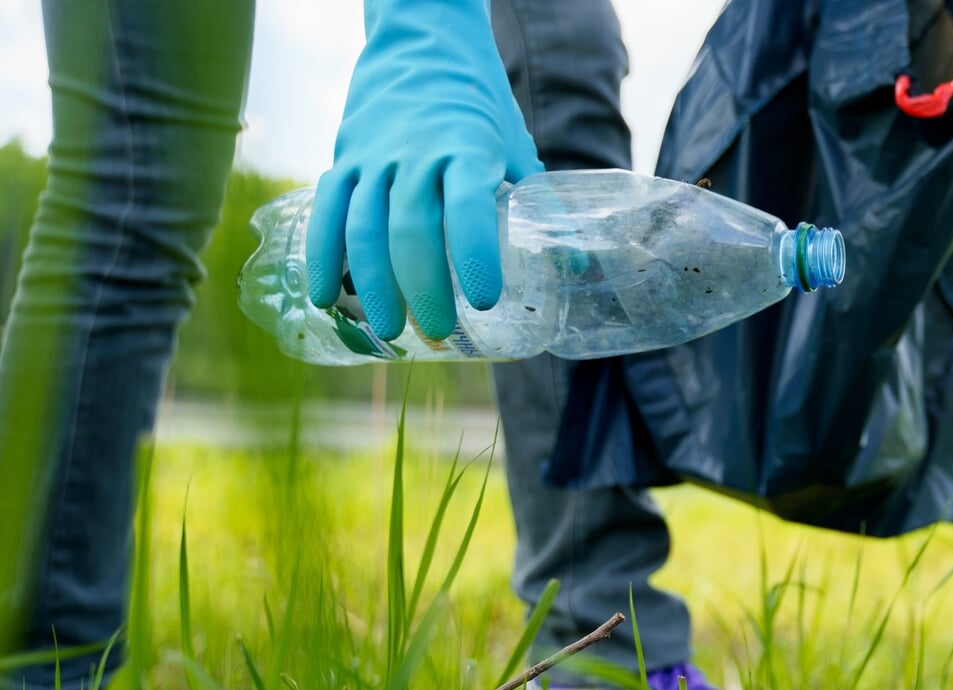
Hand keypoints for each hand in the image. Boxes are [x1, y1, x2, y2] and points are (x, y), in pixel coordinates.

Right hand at [306, 0, 541, 340]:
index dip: (474, 255)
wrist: (421, 41)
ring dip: (372, 284)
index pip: (468, 207)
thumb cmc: (479, 104)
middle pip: (410, 228)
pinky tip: (325, 297)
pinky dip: (321, 255)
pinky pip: (326, 210)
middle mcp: (415, 154)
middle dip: (422, 286)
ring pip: (363, 225)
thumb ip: (540, 205)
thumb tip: (576, 266)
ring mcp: (373, 156)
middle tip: (437, 330)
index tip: (485, 300)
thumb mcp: (517, 146)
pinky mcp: (343, 157)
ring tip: (389, 330)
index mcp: (467, 150)